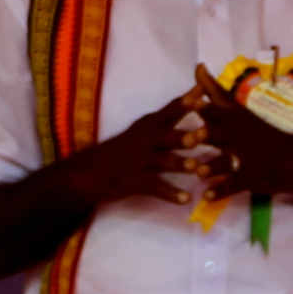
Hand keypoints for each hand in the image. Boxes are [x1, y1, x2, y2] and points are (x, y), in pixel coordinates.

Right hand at [59, 88, 216, 211]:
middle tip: (199, 135)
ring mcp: (137, 162)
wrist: (89, 171)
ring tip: (195, 167)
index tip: (202, 94)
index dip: (185, 102)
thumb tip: (199, 96)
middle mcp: (143, 141)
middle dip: (181, 136)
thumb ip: (169, 116)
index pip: (168, 111)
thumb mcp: (143, 128)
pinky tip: (186, 199)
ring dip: (179, 164)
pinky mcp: (133, 182)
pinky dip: (171, 194)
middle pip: (165, 137)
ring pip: (162, 162)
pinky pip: (154, 188)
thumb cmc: (126, 147)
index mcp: (148, 126)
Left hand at [184, 67, 292, 209]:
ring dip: (212, 166)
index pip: (220, 107)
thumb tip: (197, 68)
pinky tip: (206, 197)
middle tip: (191, 138)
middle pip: (222, 133)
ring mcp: (248, 158)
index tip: (189, 101)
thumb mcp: (241, 111)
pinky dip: (220, 191)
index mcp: (238, 118)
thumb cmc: (263, 134)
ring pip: (227, 161)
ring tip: (199, 173)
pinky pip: (234, 185)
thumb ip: (216, 92)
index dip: (205, 104)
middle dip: (207, 134)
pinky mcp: (251, 178)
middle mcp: (242, 135)